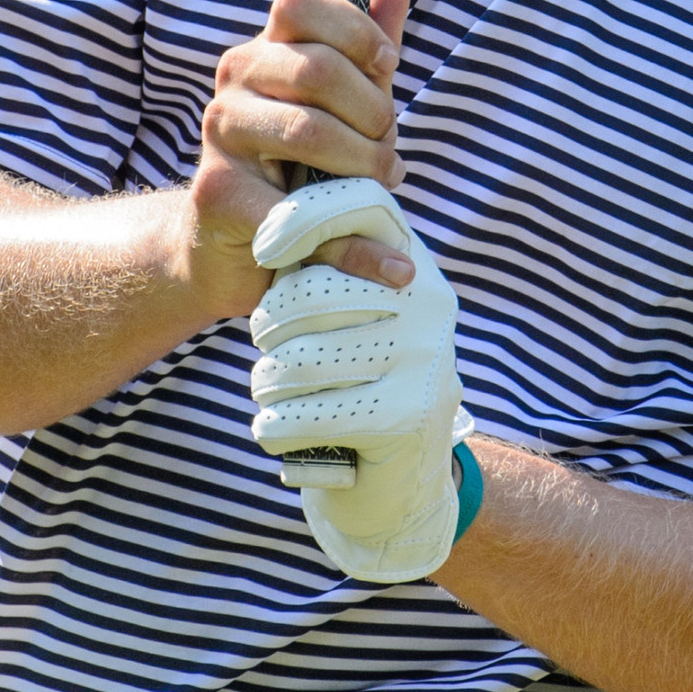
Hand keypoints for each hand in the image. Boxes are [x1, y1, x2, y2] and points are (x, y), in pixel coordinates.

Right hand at [180, 0, 415, 320]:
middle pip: (318, 68)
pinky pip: (302, 211)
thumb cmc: (300, 168)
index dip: (355, 29)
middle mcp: (234, 79)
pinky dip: (358, 245)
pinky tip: (390, 262)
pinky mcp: (218, 192)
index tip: (387, 66)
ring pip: (309, 130)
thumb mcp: (345, 106)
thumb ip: (368, 47)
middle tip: (388, 153)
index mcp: (265, 49)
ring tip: (379, 190)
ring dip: (365, 167)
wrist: (230, 248)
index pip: (299, 2)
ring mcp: (220, 133)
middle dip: (373, 115)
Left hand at [249, 180, 468, 583]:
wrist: (401, 487)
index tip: (263, 247)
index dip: (302, 216)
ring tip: (274, 390)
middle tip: (268, 346)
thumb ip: (328, 262)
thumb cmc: (357, 382)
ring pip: (294, 360)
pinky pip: (299, 413)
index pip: (360, 204)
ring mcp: (422, 359)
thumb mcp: (353, 314)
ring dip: (267, 382)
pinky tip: (281, 430)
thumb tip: (271, 207)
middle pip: (309, 292)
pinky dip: (273, 427)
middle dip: (268, 325)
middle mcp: (429, 303)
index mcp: (414, 265)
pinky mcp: (403, 417)